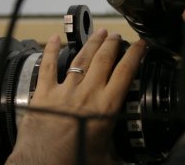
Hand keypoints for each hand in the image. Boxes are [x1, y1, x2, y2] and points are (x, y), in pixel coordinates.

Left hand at [6, 28, 145, 164]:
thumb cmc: (73, 163)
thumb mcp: (107, 157)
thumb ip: (122, 153)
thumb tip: (135, 159)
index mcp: (105, 107)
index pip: (125, 72)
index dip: (135, 54)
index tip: (140, 44)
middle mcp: (87, 93)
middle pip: (104, 59)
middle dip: (113, 43)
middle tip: (118, 35)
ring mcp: (65, 90)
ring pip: (81, 57)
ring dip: (92, 42)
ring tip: (100, 32)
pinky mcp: (44, 93)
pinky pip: (47, 66)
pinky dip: (50, 50)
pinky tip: (53, 37)